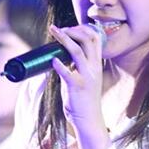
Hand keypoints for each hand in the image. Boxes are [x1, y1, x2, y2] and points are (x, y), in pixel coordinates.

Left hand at [49, 24, 110, 148]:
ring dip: (64, 39)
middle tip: (59, 29)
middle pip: (88, 39)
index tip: (69, 28)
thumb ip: (75, 68)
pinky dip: (59, 65)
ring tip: (54, 31)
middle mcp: (94, 68)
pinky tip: (52, 60)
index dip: (83, 29)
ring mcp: (86, 77)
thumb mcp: (83, 79)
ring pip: (77, 51)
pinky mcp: (77, 87)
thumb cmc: (83, 101)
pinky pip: (68, 73)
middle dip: (73, 30)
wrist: (89, 120)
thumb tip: (59, 58)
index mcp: (96, 64)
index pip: (95, 38)